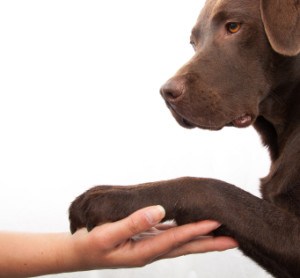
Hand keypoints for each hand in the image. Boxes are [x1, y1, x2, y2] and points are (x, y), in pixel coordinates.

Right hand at [71, 205, 237, 269]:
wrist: (79, 253)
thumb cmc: (91, 244)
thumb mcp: (107, 234)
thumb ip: (133, 222)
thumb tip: (159, 210)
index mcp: (143, 252)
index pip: (176, 240)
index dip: (196, 231)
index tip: (216, 223)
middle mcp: (151, 251)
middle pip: (186, 247)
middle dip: (209, 243)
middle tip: (234, 239)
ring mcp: (149, 246)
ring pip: (180, 242)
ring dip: (200, 238)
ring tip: (219, 235)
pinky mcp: (145, 240)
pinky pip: (169, 236)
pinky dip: (184, 232)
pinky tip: (191, 228)